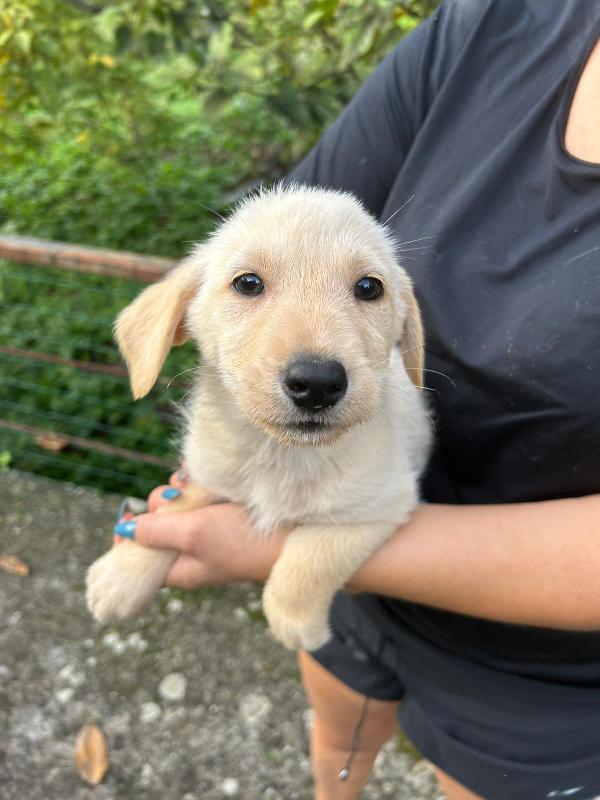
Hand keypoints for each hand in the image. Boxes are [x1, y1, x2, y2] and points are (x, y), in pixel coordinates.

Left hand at [117, 470, 285, 590]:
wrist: (295, 535)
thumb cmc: (242, 542)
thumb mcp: (192, 535)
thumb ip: (155, 531)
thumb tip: (123, 531)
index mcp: (178, 568)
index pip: (138, 556)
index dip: (128, 535)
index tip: (128, 514)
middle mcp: (189, 549)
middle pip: (156, 521)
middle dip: (163, 503)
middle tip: (178, 498)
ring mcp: (207, 529)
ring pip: (178, 502)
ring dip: (182, 489)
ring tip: (199, 487)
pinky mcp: (222, 512)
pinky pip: (198, 493)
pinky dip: (199, 484)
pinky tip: (208, 480)